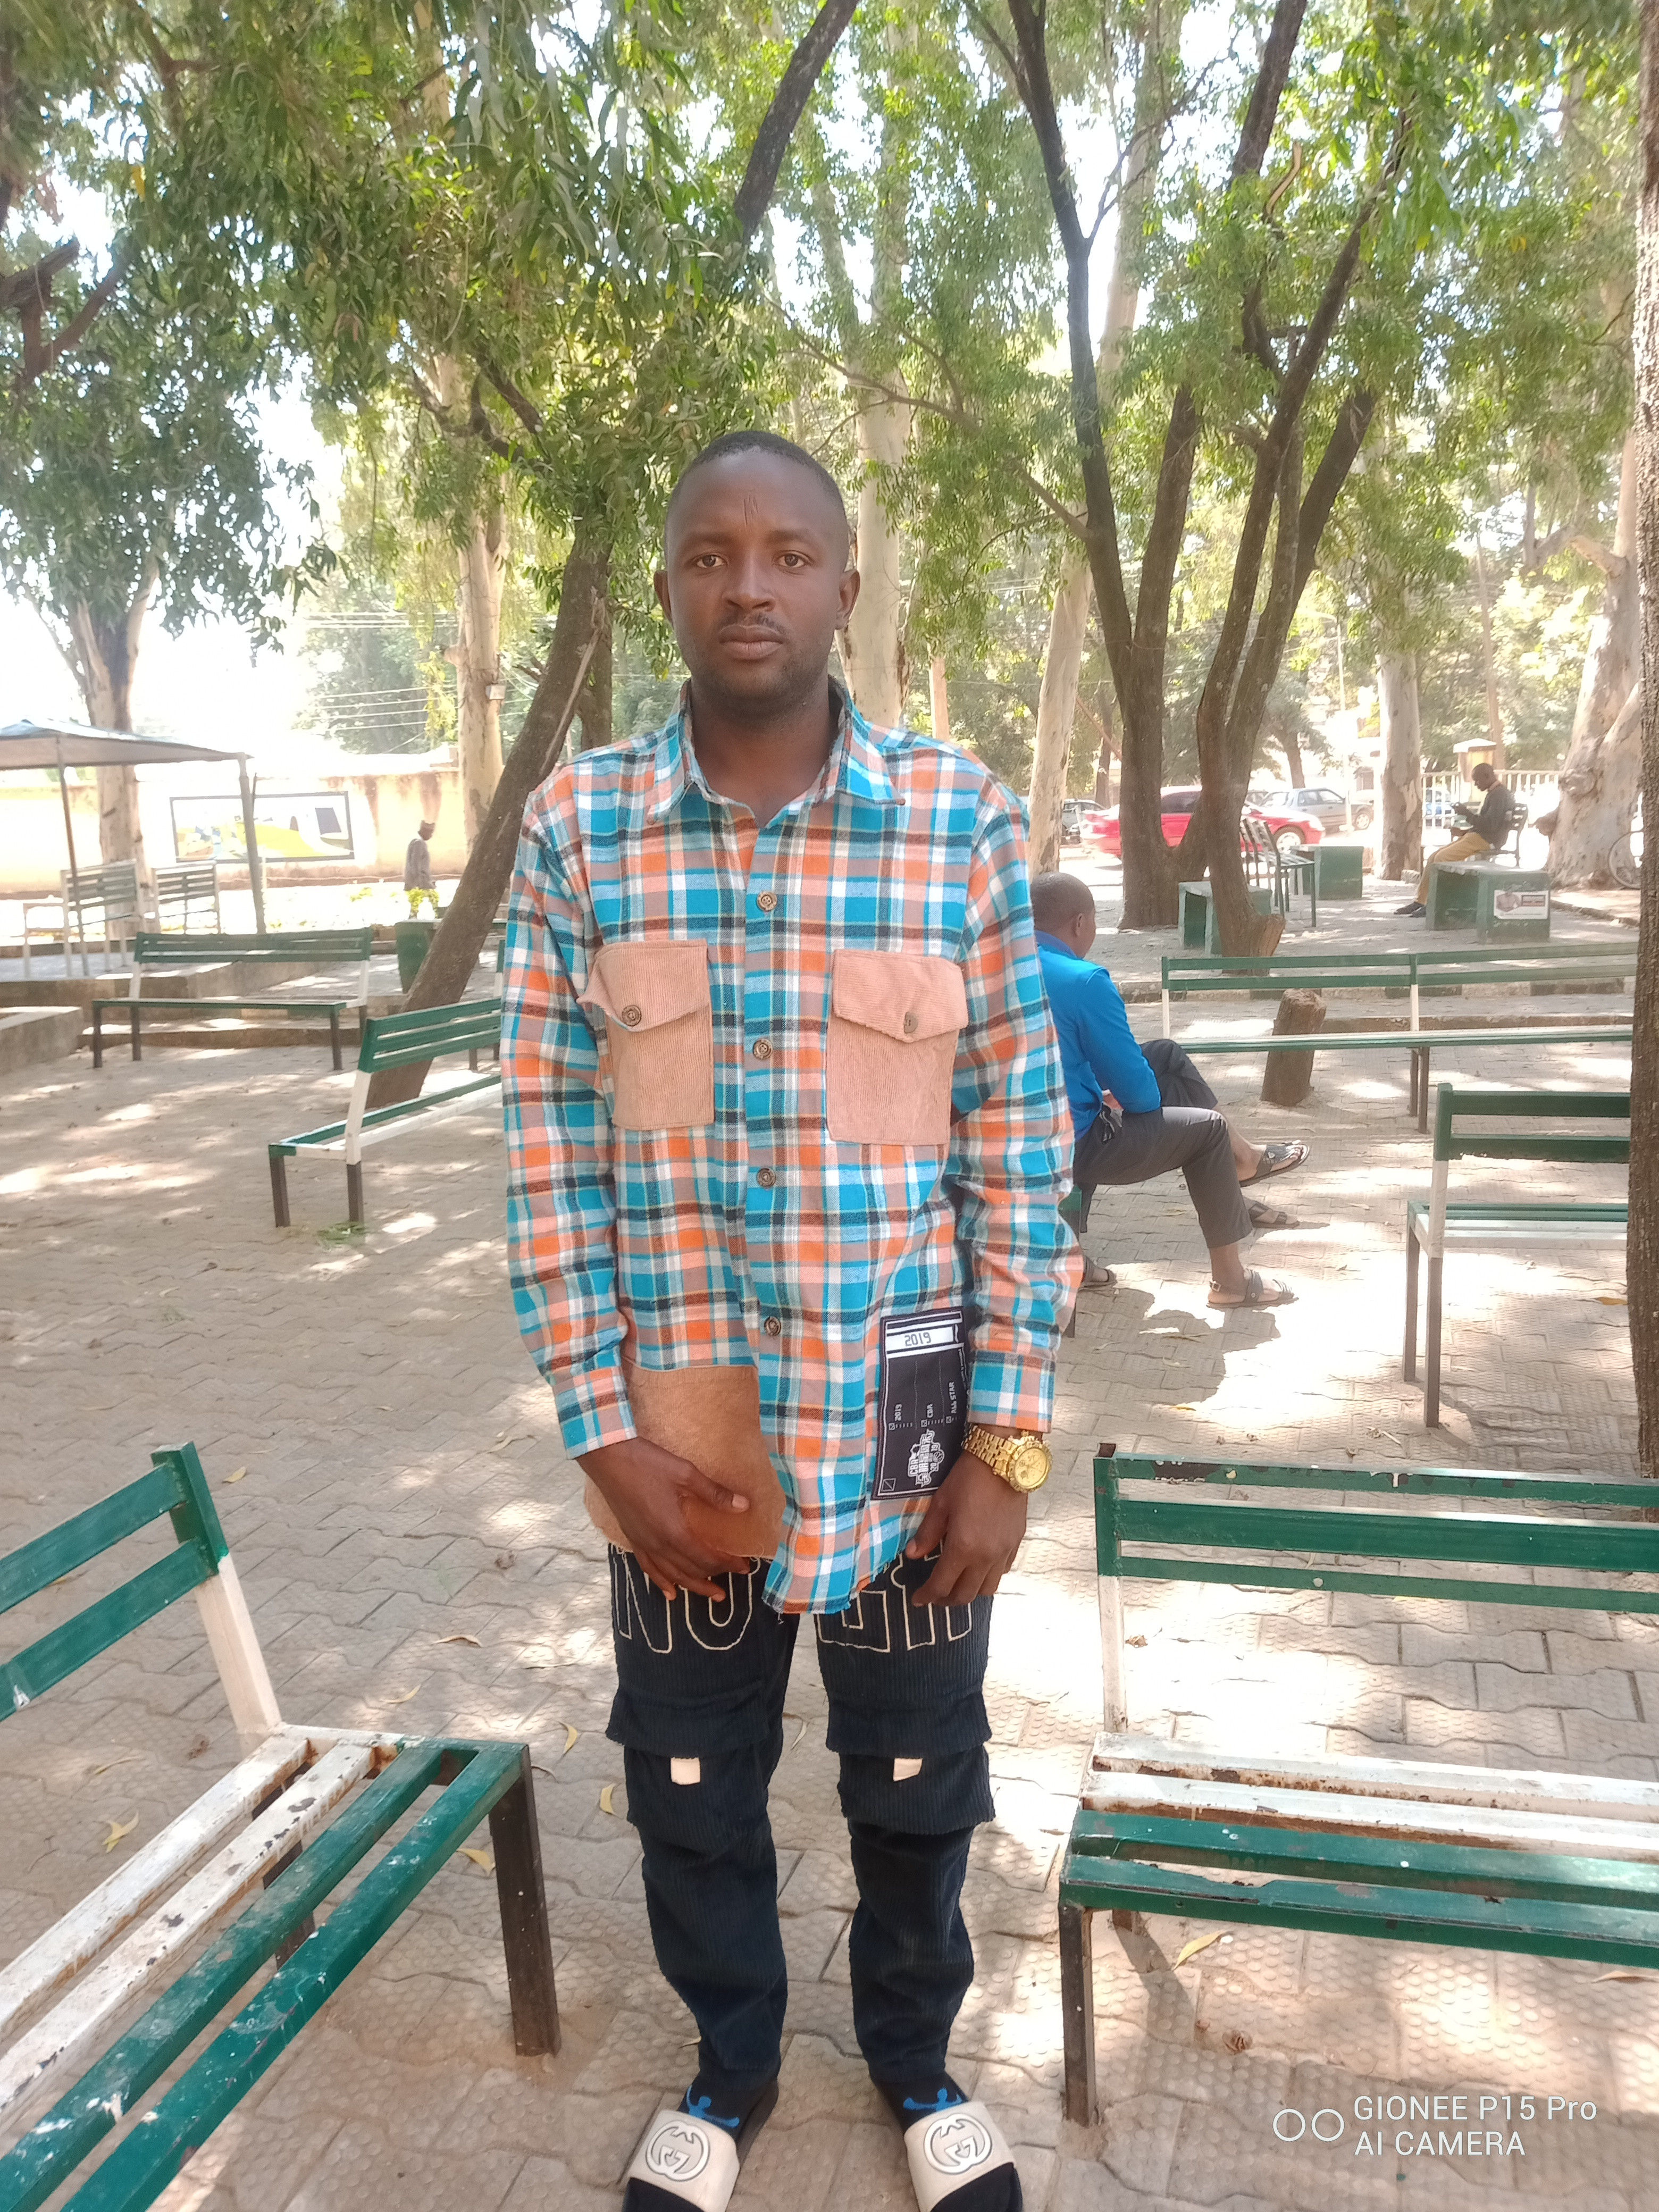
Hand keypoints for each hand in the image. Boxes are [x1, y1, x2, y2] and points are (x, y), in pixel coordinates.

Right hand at [579, 1436, 752, 1601]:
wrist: (608, 1459)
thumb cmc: (648, 1464)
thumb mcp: (686, 1473)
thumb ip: (715, 1493)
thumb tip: (745, 1506)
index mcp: (674, 1531)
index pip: (706, 1558)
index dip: (727, 1564)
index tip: (745, 1565)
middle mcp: (658, 1544)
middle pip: (691, 1571)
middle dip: (715, 1578)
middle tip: (735, 1579)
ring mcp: (643, 1544)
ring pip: (671, 1575)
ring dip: (693, 1586)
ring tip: (711, 1594)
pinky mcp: (632, 1538)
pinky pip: (649, 1568)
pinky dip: (662, 1582)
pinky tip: (670, 1592)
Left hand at [902, 1450, 1028, 1607]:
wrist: (1003, 1461)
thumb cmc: (967, 1479)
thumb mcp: (940, 1504)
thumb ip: (927, 1534)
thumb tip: (913, 1555)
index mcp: (963, 1548)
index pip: (942, 1585)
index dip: (927, 1596)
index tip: (917, 1599)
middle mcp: (986, 1557)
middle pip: (966, 1595)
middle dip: (946, 1599)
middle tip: (934, 1594)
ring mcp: (1004, 1552)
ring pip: (987, 1589)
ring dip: (969, 1592)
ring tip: (957, 1584)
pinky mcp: (1016, 1543)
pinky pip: (1002, 1571)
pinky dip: (988, 1576)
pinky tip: (979, 1566)